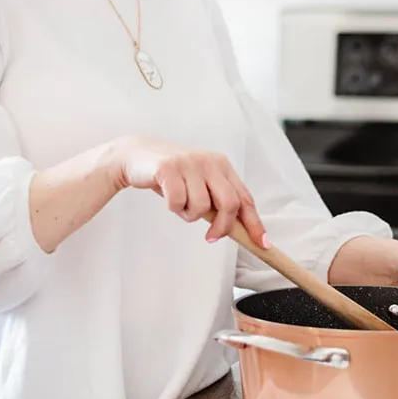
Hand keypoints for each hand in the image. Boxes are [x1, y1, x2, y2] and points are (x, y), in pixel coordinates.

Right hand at [113, 136, 267, 246]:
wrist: (136, 155)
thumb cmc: (172, 175)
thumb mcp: (200, 184)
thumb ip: (217, 200)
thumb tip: (238, 229)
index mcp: (222, 165)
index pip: (245, 197)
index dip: (254, 222)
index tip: (261, 243)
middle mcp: (209, 162)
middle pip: (229, 204)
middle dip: (222, 227)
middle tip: (210, 236)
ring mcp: (190, 163)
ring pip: (201, 207)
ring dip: (189, 215)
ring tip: (180, 203)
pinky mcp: (169, 168)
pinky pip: (178, 203)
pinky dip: (173, 208)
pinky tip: (167, 197)